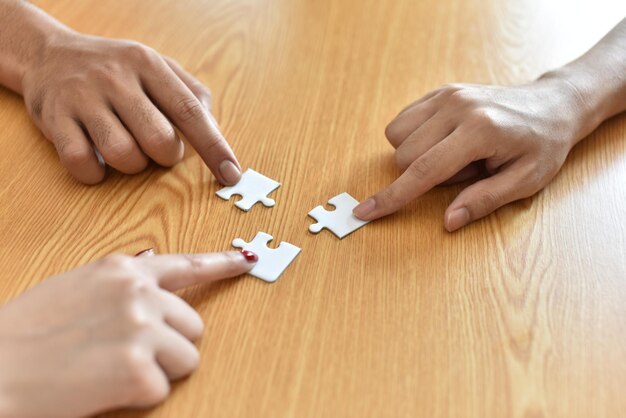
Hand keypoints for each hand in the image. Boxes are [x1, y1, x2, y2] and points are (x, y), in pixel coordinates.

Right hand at [0, 251, 255, 416]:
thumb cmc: (24, 332)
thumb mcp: (75, 287)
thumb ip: (120, 279)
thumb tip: (154, 262)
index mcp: (122, 270)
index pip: (187, 265)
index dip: (222, 264)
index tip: (246, 261)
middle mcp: (139, 293)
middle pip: (193, 325)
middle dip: (171, 342)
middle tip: (128, 352)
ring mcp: (141, 329)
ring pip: (188, 357)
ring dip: (160, 369)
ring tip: (113, 368)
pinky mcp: (139, 370)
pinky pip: (163, 389)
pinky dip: (139, 395)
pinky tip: (103, 387)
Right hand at [21, 31, 241, 184]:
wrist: (48, 54)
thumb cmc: (117, 70)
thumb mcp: (158, 66)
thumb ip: (192, 94)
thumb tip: (215, 132)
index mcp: (148, 65)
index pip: (190, 112)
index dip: (214, 148)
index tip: (231, 174)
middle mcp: (116, 78)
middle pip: (159, 140)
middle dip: (166, 156)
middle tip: (156, 146)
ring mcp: (82, 98)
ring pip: (123, 156)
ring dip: (132, 165)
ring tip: (125, 147)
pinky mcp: (54, 119)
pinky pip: (82, 165)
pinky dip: (95, 174)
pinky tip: (97, 160)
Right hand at [353, 75, 592, 230]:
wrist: (552, 105)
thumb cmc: (541, 146)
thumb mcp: (525, 182)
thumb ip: (483, 201)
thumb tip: (448, 222)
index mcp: (479, 132)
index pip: (423, 171)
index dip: (392, 197)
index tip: (365, 212)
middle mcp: (458, 108)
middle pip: (404, 155)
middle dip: (422, 174)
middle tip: (465, 170)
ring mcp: (447, 95)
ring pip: (397, 136)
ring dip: (415, 156)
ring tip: (454, 155)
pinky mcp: (441, 91)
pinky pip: (402, 121)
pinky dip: (412, 138)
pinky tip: (442, 140)